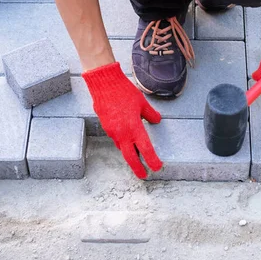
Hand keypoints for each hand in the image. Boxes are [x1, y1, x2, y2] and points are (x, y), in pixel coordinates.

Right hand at [82, 62, 161, 178]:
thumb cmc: (124, 91)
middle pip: (130, 157)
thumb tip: (157, 121)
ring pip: (122, 147)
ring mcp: (112, 131)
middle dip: (137, 168)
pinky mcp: (105, 127)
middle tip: (144, 175)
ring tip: (138, 155)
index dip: (152, 160)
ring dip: (130, 152)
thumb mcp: (142, 102)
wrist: (104, 84)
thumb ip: (150, 114)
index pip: (145, 148)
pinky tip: (127, 137)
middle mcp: (122, 132)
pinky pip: (116, 138)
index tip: (157, 167)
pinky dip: (123, 141)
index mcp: (134, 127)